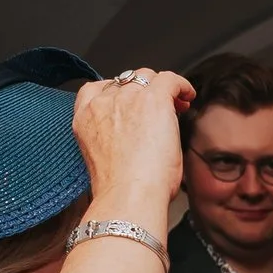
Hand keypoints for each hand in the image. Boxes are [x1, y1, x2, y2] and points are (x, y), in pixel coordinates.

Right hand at [70, 66, 193, 224]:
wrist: (128, 195)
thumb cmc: (120, 191)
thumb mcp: (104, 160)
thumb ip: (113, 140)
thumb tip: (138, 140)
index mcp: (85, 119)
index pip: (96, 90)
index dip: (117, 93)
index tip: (131, 104)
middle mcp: (103, 104)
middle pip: (124, 82)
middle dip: (142, 92)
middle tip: (159, 109)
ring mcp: (126, 98)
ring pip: (146, 78)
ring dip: (160, 89)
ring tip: (175, 104)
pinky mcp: (152, 99)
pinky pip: (170, 79)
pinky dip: (181, 85)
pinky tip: (187, 95)